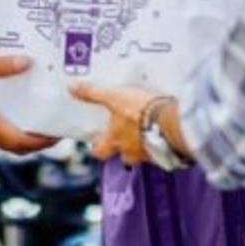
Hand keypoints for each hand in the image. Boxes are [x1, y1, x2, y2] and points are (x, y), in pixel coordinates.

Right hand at [0, 54, 55, 154]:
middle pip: (15, 145)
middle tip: (54, 123)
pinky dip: (6, 126)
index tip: (60, 132)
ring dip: (21, 133)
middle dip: (37, 139)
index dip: (43, 141)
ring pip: (3, 140)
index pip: (20, 142)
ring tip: (37, 113)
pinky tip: (10, 107)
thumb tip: (26, 62)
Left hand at [70, 82, 185, 165]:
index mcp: (115, 142)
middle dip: (123, 148)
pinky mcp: (167, 153)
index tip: (96, 142)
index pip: (100, 152)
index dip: (97, 147)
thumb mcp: (114, 97)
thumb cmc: (141, 111)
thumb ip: (93, 93)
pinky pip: (161, 151)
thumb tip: (72, 88)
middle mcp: (131, 153)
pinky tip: (164, 132)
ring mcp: (150, 155)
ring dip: (143, 145)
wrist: (171, 121)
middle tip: (126, 135)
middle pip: (123, 157)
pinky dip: (161, 143)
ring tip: (148, 130)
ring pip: (143, 154)